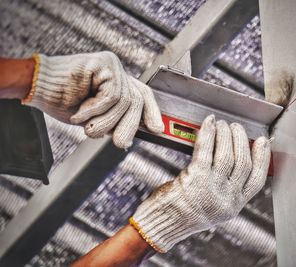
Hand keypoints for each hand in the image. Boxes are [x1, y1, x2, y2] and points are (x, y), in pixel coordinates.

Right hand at [24, 51, 163, 148]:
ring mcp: (113, 66)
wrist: (37, 87)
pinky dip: (97, 109)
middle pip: (137, 101)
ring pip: (126, 101)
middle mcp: (118, 73)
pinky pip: (112, 95)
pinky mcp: (105, 63)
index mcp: (117, 83)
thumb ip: (113, 122)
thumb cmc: (63, 101)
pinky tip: (81, 112)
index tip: (158, 130)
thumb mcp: (94, 118)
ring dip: (106, 121)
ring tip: (88, 126)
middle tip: (120, 143)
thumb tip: (128, 138)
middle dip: (129, 126)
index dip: (152, 113)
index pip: (143, 95)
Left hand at [130, 114, 270, 252]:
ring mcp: (212, 188)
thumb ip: (226, 189)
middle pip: (243, 163)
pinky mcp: (196, 178)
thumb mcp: (213, 207)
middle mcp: (227, 198)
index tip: (262, 142)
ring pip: (227, 155)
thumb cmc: (183, 212)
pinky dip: (209, 133)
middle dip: (241, 140)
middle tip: (235, 128)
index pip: (257, 179)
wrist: (162, 224)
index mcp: (234, 206)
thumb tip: (236, 160)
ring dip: (226, 134)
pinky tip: (209, 123)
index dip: (262, 158)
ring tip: (222, 124)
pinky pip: (206, 150)